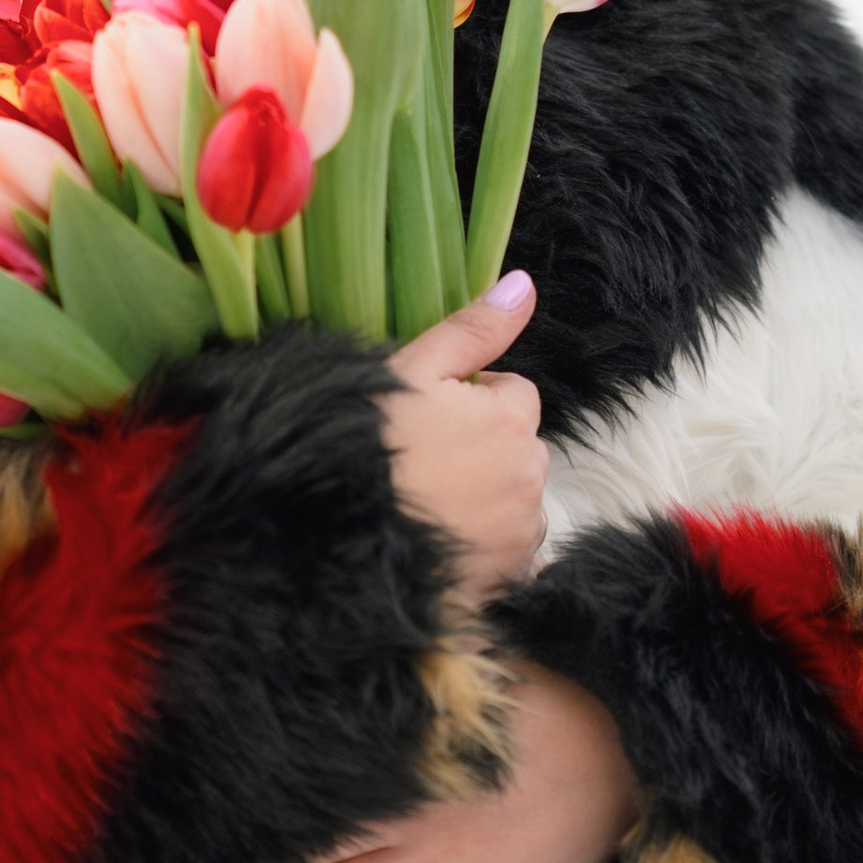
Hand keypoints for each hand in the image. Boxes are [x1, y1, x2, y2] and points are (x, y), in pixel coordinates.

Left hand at [311, 666, 641, 862]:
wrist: (631, 765)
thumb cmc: (555, 705)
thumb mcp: (485, 667)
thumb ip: (430, 666)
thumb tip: (377, 640)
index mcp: (424, 753)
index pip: (332, 791)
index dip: (310, 794)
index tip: (311, 788)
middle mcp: (431, 817)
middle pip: (332, 851)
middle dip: (319, 846)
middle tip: (329, 831)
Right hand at [381, 273, 547, 610]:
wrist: (334, 543)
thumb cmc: (362, 450)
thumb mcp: (407, 373)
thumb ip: (472, 330)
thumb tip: (523, 285)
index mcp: (509, 418)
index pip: (513, 393)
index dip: (470, 401)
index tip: (427, 418)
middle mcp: (529, 473)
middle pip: (518, 448)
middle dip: (484, 451)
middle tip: (420, 464)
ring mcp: (520, 530)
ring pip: (516, 502)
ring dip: (487, 502)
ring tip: (426, 508)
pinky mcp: (507, 577)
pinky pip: (513, 555)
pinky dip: (488, 550)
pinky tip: (444, 546)